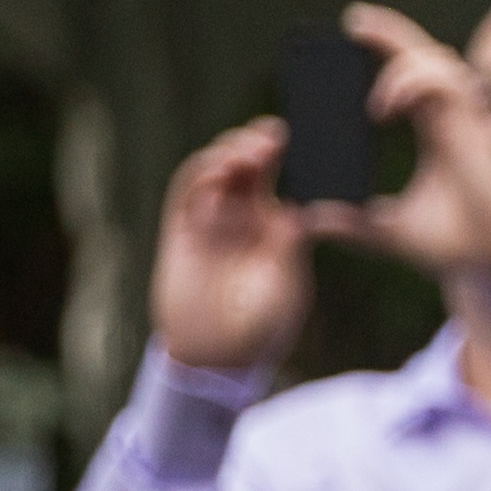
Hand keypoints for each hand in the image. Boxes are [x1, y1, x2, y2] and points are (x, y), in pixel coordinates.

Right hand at [147, 120, 315, 376]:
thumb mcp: (287, 282)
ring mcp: (211, 221)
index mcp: (276, 228)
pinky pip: (187, 192)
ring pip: (218, 172)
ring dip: (231, 153)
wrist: (217, 357)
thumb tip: (298, 211)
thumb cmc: (262, 326)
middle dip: (260, 145)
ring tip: (252, 149)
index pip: (282, 180)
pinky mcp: (181, 230)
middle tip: (276, 134)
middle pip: (249, 168)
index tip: (309, 138)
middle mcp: (243, 218)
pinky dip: (202, 174)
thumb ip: (289, 245)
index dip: (290, 158)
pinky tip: (221, 167)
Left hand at [329, 4, 490, 287]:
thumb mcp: (390, 231)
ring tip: (361, 39)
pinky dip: (409, 84)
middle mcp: (452, 121)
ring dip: (397, 49)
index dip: (386, 58)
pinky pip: (441, 85)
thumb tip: (306, 219)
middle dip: (390, 35)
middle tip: (352, 21)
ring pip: (434, 62)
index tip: (348, 49)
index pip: (411, 80)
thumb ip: (352, 223)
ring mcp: (465, 122)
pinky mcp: (473, 130)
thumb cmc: (456, 246)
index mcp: (437, 134)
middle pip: (423, 60)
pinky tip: (380, 107)